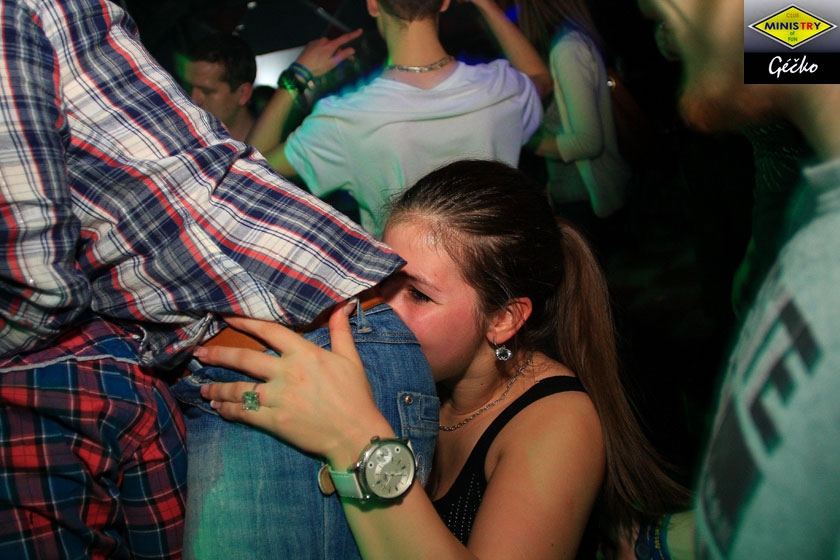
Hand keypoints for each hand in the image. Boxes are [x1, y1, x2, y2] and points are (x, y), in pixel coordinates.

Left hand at [196, 300, 392, 468]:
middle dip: (218, 355)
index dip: (246, 322)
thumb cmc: (355, 395)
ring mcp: (278, 397)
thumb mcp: (350, 359)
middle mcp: (287, 372)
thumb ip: (340, 331)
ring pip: (239, 389)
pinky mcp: (275, 421)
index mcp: (304, 353)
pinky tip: (219, 409)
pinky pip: (245, 413)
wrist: (356, 433)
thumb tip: (341, 305)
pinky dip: (229, 410)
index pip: (269, 331)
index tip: (226, 317)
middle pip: (244, 359)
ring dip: (218, 388)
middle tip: (199, 353)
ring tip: (203, 389)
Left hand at [294, 28, 363, 78]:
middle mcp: (324, 40)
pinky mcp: (310, 44)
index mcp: (331, 45)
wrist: (301, 69)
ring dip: (327, 51)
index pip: (345, 38)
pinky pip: (319, 46)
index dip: (353, 35)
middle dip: (335, 51)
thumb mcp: (332, 64)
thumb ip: (342, 55)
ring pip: (326, 45)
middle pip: (334, 44)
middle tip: (331, 62)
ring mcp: (316, 41)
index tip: (360, 31)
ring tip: (321, 62)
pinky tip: (316, 59)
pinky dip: (320, 51)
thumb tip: (352, 49)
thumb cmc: (318, 68)